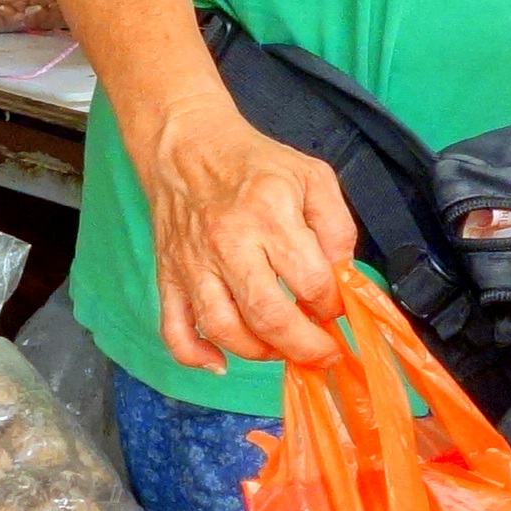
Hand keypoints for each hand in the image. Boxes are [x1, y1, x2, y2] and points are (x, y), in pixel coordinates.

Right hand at [141, 106, 357, 372]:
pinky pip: (175, 330)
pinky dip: (195, 356)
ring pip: (225, 330)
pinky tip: (220, 364)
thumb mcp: (313, 177)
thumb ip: (338, 226)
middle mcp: (229, 243)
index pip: (312, 281)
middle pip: (269, 317)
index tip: (337, 309)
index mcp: (270, 214)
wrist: (187, 146)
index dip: (333, 306)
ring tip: (282, 350)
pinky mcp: (168, 276)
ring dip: (260, 353)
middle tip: (324, 353)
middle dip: (305, 346)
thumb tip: (341, 278)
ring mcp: (193, 264)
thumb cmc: (255, 164)